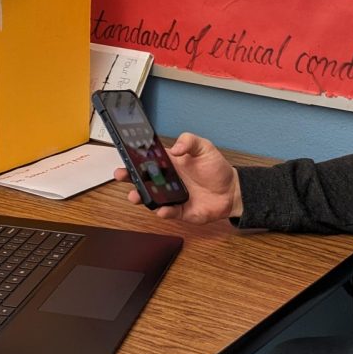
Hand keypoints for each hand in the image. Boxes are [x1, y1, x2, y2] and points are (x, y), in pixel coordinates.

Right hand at [113, 133, 241, 222]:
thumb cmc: (216, 168)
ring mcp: (171, 196)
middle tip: (120, 174)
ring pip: (150, 198)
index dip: (134, 157)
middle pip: (142, 179)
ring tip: (135, 195)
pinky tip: (162, 209)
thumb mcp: (205, 147)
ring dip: (140, 197)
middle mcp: (167, 180)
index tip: (125, 155)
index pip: (148, 159)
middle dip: (129, 177)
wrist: (232, 190)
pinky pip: (168, 212)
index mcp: (170, 163)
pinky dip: (163, 211)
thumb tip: (176, 148)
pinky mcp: (180, 211)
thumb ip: (189, 141)